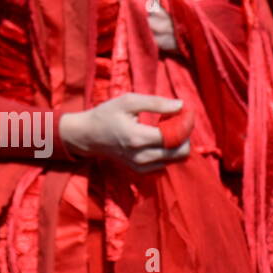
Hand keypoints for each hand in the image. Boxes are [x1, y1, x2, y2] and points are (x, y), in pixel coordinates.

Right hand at [58, 93, 191, 172]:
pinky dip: (167, 152)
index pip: (175, 137)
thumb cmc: (106, 114)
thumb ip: (155, 103)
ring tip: (164, 129)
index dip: (185, 124)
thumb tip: (181, 106)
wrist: (87, 135)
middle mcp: (141, 156)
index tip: (183, 112)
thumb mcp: (127, 101)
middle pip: (181, 153)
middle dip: (185, 136)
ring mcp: (141, 166)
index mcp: (138, 137)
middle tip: (175, 122)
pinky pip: (166, 164)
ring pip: (176, 159)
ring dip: (177, 144)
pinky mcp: (140, 170)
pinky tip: (157, 139)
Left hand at [119, 0, 196, 52]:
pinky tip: (143, 19)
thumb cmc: (203, 6)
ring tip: (135, 3)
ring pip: (135, 16)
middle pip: (132, 0)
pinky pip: (142, 32)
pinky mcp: (161, 43)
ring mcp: (160, 28)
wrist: (220, 33)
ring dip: (132, 9)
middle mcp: (162, 11)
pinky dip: (141, 25)